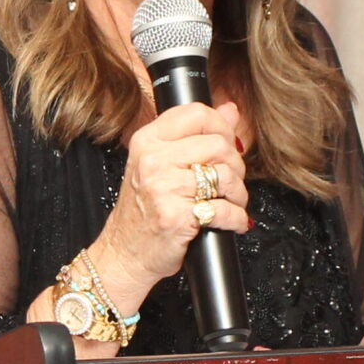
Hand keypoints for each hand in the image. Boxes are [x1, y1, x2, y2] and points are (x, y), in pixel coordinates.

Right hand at [93, 99, 248, 311]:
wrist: (125, 253)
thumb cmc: (144, 210)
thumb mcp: (161, 164)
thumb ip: (195, 135)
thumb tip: (230, 110)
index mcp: (147, 141)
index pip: (196, 113)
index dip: (222, 127)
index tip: (226, 144)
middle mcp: (152, 160)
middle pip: (218, 144)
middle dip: (235, 166)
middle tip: (229, 182)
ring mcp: (163, 188)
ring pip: (225, 176)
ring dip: (238, 194)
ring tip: (230, 202)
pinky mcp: (176, 216)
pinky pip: (224, 209)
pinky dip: (236, 218)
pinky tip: (230, 221)